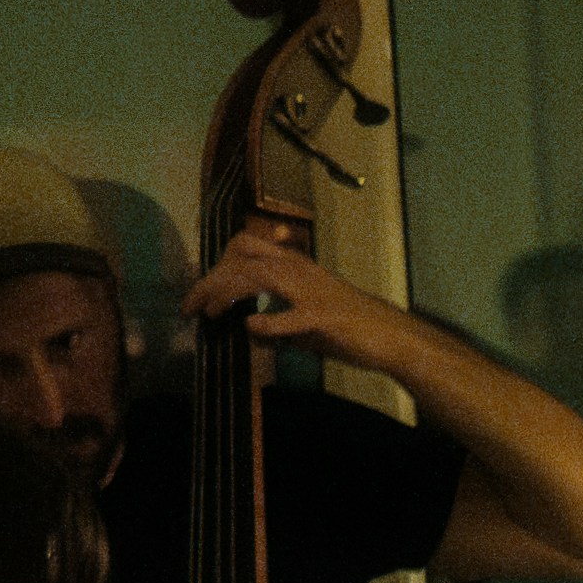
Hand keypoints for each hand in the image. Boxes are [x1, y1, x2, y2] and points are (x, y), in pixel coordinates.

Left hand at [182, 217, 425, 375]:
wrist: (390, 337)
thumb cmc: (351, 327)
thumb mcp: (307, 318)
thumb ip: (278, 320)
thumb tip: (250, 331)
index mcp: (295, 265)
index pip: (247, 246)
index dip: (218, 264)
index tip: (202, 292)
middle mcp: (298, 270)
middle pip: (242, 258)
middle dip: (211, 280)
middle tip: (191, 307)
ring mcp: (309, 292)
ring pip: (257, 277)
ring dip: (226, 293)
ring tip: (209, 314)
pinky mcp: (320, 317)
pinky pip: (287, 317)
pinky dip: (265, 322)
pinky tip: (252, 327)